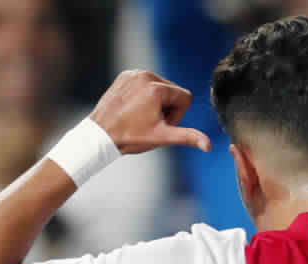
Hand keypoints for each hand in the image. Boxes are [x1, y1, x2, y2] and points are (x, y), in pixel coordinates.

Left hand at [89, 70, 211, 153]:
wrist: (100, 135)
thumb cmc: (130, 137)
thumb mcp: (162, 137)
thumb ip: (187, 137)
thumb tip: (208, 145)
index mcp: (157, 89)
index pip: (185, 97)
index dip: (177, 114)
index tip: (161, 123)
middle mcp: (146, 76)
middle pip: (173, 91)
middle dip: (167, 107)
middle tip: (149, 121)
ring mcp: (134, 73)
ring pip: (160, 87)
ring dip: (156, 101)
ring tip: (140, 115)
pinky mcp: (124, 75)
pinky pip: (145, 83)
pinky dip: (143, 95)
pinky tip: (133, 108)